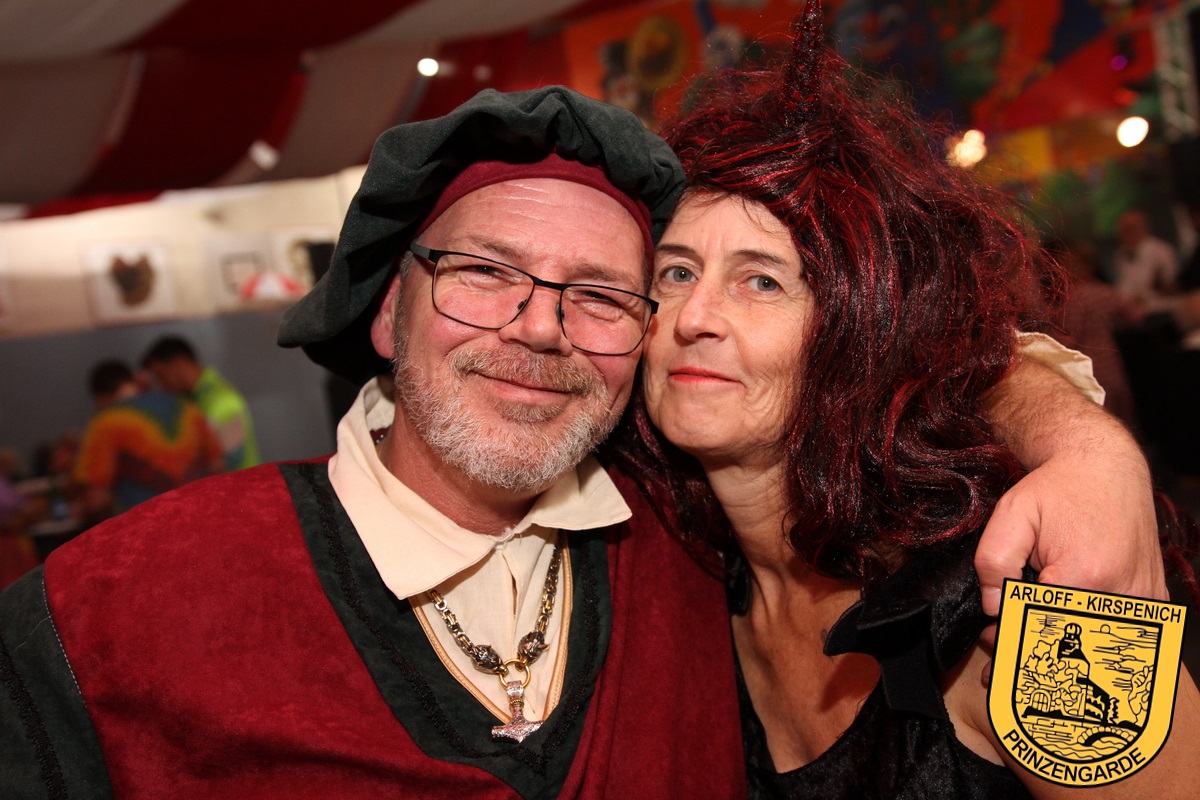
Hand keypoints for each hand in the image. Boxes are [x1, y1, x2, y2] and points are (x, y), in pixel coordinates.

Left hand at [973, 431, 1163, 682]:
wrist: (1106, 469)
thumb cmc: (1058, 490)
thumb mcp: (1011, 514)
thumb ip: (994, 561)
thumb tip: (995, 608)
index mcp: (1083, 576)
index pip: (1041, 631)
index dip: (1012, 641)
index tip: (992, 642)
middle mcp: (1121, 594)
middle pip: (1072, 646)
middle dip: (1033, 652)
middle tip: (1001, 649)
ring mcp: (1143, 600)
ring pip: (1100, 646)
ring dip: (1065, 651)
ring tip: (1028, 642)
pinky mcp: (1153, 601)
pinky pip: (1122, 634)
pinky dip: (1092, 639)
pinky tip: (1067, 634)